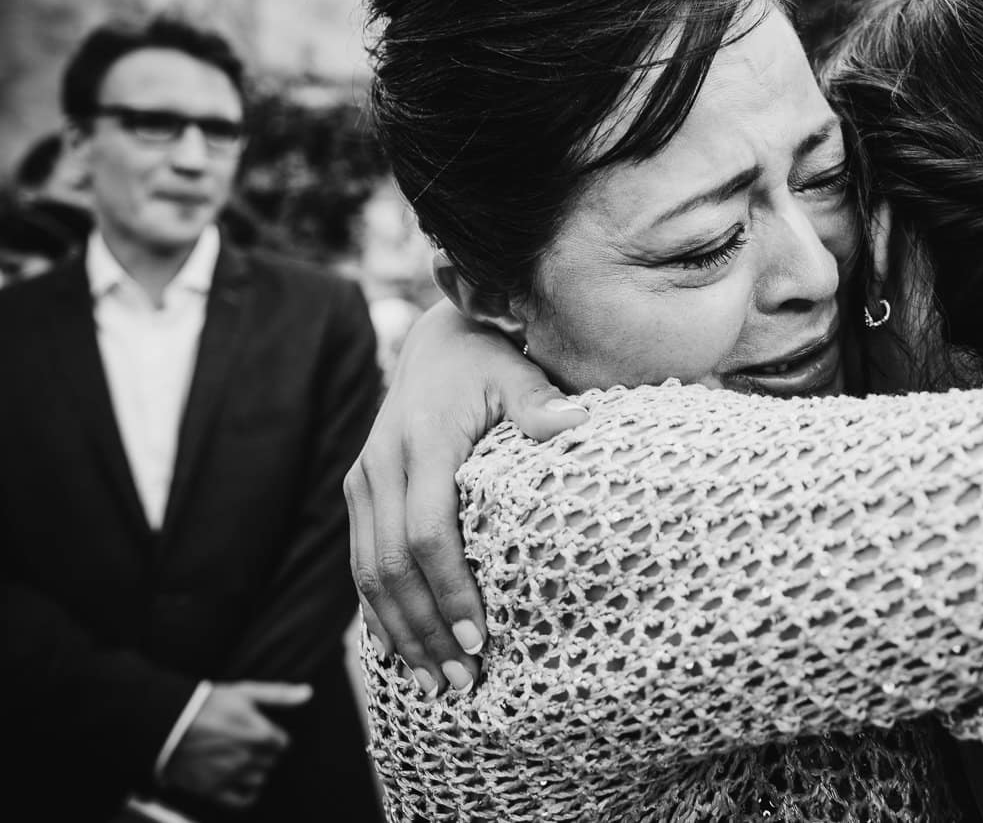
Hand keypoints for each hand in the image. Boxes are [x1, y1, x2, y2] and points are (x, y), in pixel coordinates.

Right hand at [163, 681, 310, 810]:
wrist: (166, 723)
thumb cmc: (207, 705)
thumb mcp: (244, 692)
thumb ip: (278, 695)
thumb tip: (307, 693)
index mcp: (259, 734)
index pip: (283, 744)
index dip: (272, 737)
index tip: (260, 732)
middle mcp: (248, 758)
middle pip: (271, 761)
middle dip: (263, 753)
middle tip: (244, 743)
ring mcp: (230, 776)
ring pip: (260, 779)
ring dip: (254, 771)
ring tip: (238, 758)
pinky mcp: (213, 790)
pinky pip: (244, 801)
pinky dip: (248, 794)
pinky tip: (241, 782)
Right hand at [344, 297, 587, 695]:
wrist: (435, 343)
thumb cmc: (487, 362)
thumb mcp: (515, 373)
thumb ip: (539, 402)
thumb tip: (577, 422)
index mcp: (421, 443)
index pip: (429, 534)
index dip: (451, 590)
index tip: (480, 637)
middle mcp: (380, 466)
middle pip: (392, 567)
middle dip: (425, 630)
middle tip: (461, 681)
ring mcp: (363, 482)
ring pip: (368, 574)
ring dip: (400, 633)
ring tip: (435, 683)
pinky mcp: (360, 493)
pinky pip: (362, 563)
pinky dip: (379, 611)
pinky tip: (401, 651)